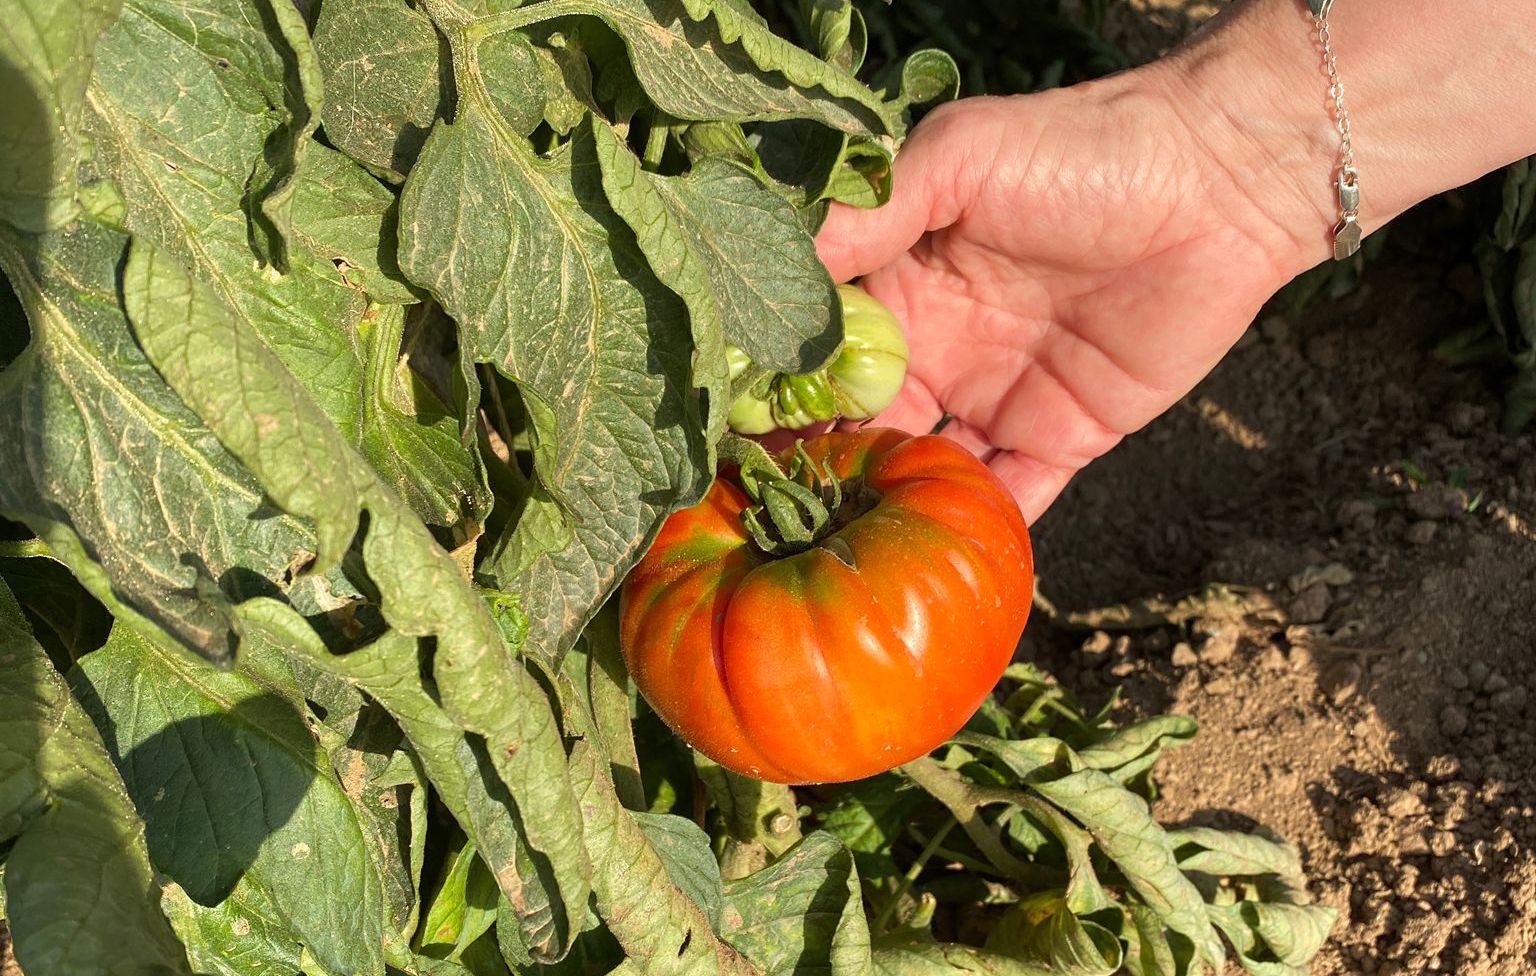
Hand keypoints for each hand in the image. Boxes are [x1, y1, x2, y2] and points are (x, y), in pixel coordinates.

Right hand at [816, 75, 1308, 522]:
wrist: (1218, 182)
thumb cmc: (1081, 153)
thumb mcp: (959, 158)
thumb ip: (870, 212)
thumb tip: (782, 267)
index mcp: (903, 284)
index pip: (826, 355)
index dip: (783, 396)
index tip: (734, 441)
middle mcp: (940, 347)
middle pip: (865, 425)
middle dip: (825, 470)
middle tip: (775, 519)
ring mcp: (999, 396)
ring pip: (928, 472)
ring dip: (891, 510)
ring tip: (840, 557)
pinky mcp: (1064, 436)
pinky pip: (1013, 497)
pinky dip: (977, 532)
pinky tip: (931, 570)